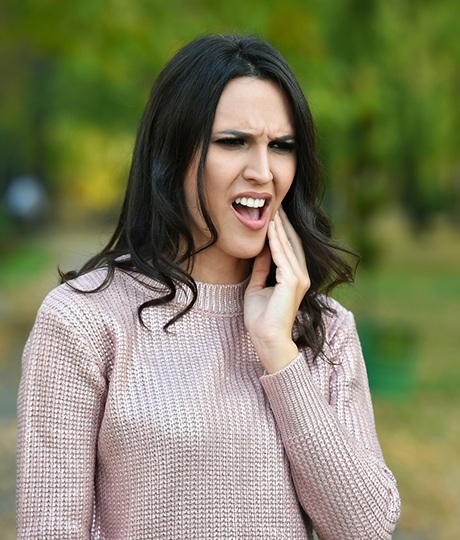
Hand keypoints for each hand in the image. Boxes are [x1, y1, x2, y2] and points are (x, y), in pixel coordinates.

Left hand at [244, 207, 310, 372]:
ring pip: (288, 246)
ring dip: (279, 227)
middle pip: (292, 243)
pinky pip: (282, 256)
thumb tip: (260, 251)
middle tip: (276, 205)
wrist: (267, 338)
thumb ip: (262, 269)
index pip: (289, 249)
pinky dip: (275, 241)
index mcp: (294, 278)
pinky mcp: (293, 281)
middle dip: (283, 224)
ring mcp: (299, 278)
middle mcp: (301, 276)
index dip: (281, 231)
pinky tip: (270, 227)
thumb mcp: (258, 287)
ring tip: (273, 210)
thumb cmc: (261, 318)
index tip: (273, 215)